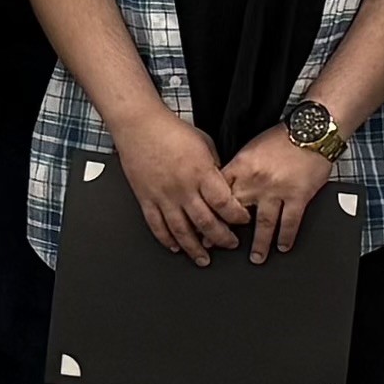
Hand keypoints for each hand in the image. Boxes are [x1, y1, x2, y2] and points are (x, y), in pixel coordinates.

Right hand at [115, 105, 252, 263]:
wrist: (140, 125)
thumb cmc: (171, 130)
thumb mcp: (205, 144)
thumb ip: (215, 168)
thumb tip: (224, 185)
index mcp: (201, 173)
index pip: (224, 203)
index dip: (237, 217)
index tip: (242, 221)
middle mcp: (183, 188)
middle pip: (206, 223)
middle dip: (222, 238)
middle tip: (230, 244)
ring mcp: (163, 196)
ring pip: (182, 231)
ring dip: (195, 249)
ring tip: (204, 258)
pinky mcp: (146, 199)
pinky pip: (157, 226)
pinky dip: (167, 240)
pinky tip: (175, 247)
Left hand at [221, 130, 337, 259]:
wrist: (311, 130)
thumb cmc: (282, 137)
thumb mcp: (251, 149)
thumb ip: (238, 170)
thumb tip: (224, 188)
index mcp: (241, 166)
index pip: (219, 194)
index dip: (209, 213)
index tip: (203, 227)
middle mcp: (256, 180)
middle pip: (236, 212)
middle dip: (227, 233)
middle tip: (220, 248)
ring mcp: (277, 190)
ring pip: (264, 224)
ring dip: (259, 244)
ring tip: (256, 257)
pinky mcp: (298, 195)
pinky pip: (290, 222)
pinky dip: (286, 237)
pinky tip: (283, 246)